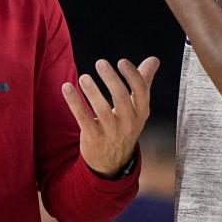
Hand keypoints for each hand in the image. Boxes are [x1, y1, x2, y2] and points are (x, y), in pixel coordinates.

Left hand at [61, 57, 159, 176]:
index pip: (141, 92)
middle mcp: (128, 122)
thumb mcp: (138, 108)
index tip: (121, 61)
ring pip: (102, 110)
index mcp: (141, 112)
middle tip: (100, 63)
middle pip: (122, 99)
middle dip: (111, 80)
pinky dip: (74, 103)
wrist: (113, 162)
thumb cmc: (125, 125)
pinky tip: (67, 87)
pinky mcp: (93, 138)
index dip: (132, 76)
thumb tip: (154, 59)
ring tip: (84, 77)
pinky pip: (83, 118)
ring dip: (92, 92)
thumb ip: (144, 82)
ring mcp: (111, 132)